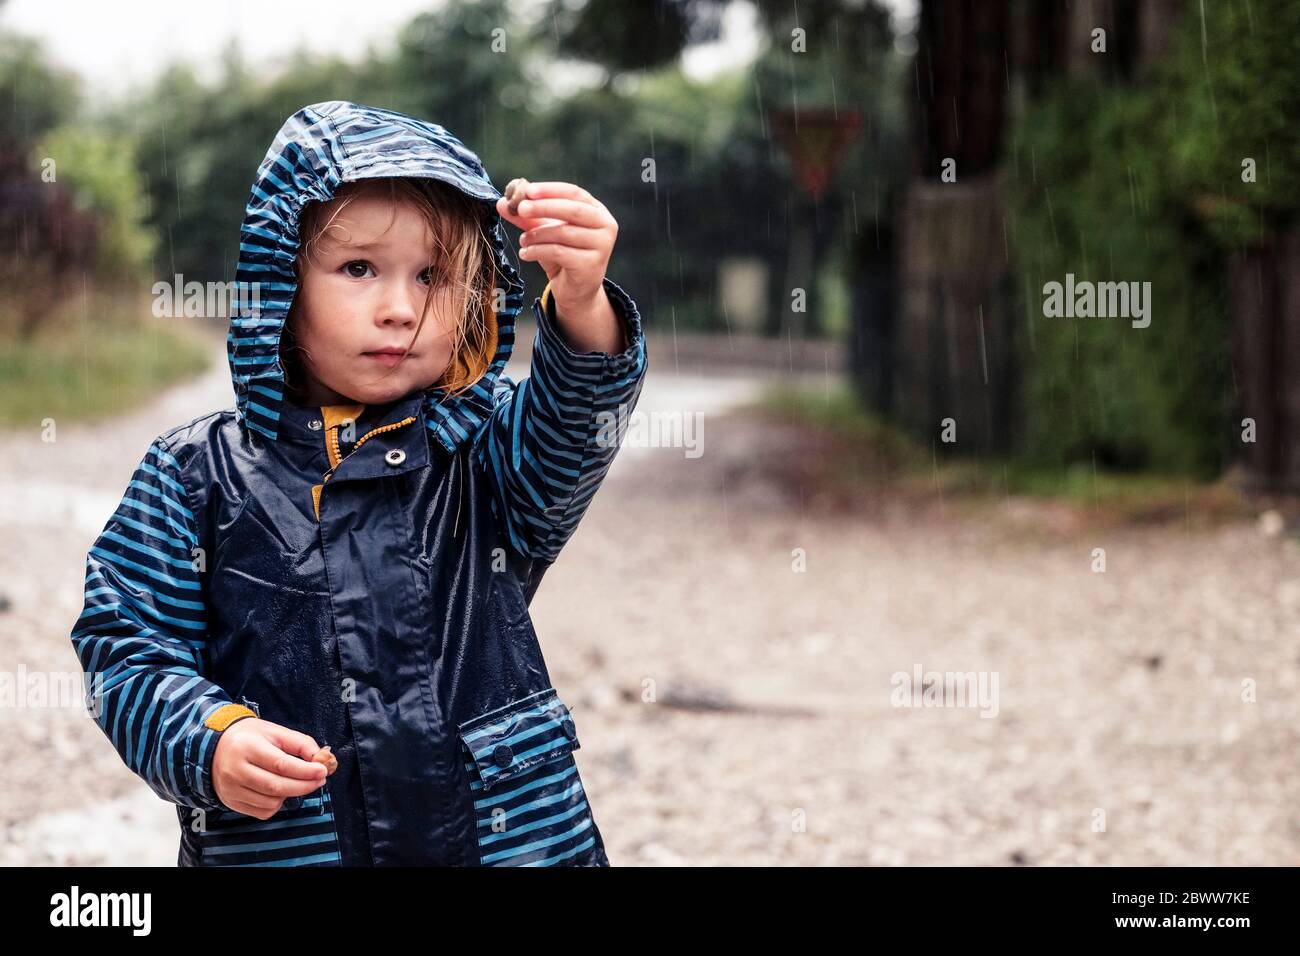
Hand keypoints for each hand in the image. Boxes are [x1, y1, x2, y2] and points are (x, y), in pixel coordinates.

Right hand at [212, 717, 327, 819]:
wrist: (215, 747)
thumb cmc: (249, 737)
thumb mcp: (274, 731)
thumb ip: (300, 743)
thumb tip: (321, 758)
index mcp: (247, 747)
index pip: (280, 764)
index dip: (305, 771)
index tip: (323, 771)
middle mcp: (235, 770)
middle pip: (276, 786)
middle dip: (304, 786)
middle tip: (319, 780)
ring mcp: (231, 789)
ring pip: (270, 802)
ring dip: (290, 794)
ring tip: (296, 781)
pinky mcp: (231, 802)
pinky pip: (261, 812)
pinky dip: (276, 804)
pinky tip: (279, 791)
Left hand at [497, 181, 624, 353]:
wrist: (576, 290)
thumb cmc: (563, 255)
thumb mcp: (544, 232)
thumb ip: (527, 217)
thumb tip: (502, 202)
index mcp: (596, 211)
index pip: (574, 193)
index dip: (550, 190)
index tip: (527, 190)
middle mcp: (605, 225)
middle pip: (573, 210)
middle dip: (543, 207)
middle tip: (520, 208)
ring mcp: (602, 246)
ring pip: (563, 232)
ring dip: (537, 234)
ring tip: (522, 240)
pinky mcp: (591, 265)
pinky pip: (559, 252)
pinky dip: (538, 250)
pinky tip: (525, 253)